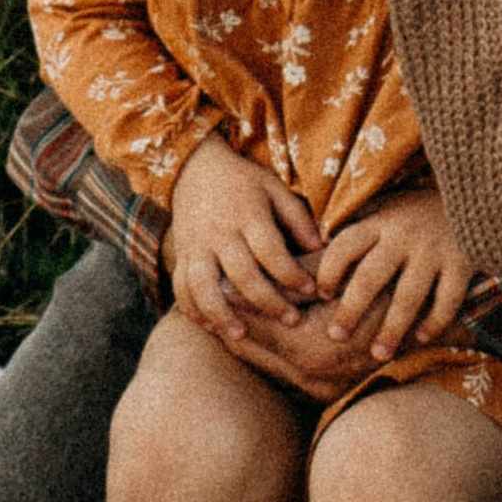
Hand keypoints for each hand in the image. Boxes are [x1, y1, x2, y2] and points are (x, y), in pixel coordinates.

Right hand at [167, 133, 322, 342]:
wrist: (193, 166)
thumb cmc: (243, 181)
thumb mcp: (273, 188)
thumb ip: (296, 218)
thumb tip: (321, 250)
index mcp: (247, 214)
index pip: (271, 251)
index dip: (292, 275)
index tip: (312, 291)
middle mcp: (219, 232)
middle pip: (241, 274)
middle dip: (268, 302)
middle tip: (292, 321)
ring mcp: (196, 245)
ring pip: (204, 286)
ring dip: (221, 314)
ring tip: (240, 335)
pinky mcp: (182, 254)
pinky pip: (181, 287)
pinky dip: (192, 310)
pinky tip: (210, 327)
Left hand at [311, 182, 485, 361]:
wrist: (473, 195)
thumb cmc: (416, 209)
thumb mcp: (385, 206)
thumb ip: (359, 226)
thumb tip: (315, 249)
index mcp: (379, 222)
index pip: (345, 246)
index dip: (328, 271)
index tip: (319, 294)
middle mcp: (403, 236)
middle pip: (370, 277)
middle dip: (351, 309)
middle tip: (335, 335)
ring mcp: (433, 251)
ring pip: (407, 296)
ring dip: (391, 329)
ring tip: (377, 354)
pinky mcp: (462, 263)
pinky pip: (447, 300)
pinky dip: (434, 322)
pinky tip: (421, 338)